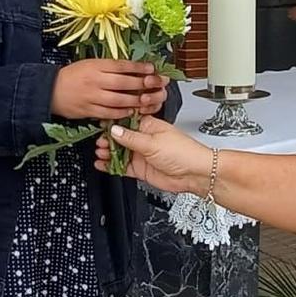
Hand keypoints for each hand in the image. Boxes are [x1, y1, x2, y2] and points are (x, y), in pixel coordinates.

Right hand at [51, 59, 167, 121]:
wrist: (49, 90)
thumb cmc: (71, 76)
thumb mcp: (89, 64)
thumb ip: (108, 67)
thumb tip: (131, 68)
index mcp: (96, 66)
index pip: (122, 65)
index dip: (139, 67)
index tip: (152, 68)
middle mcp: (95, 81)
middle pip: (125, 83)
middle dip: (144, 84)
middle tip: (157, 84)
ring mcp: (92, 97)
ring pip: (120, 100)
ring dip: (136, 100)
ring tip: (148, 99)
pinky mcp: (89, 110)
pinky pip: (110, 113)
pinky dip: (122, 113)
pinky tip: (132, 111)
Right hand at [97, 116, 213, 195]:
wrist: (195, 174)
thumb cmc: (183, 152)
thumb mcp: (153, 142)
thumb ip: (131, 138)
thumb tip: (114, 129)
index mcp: (149, 126)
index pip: (126, 122)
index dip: (113, 124)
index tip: (100, 126)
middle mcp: (144, 139)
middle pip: (120, 138)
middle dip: (108, 140)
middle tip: (99, 143)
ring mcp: (142, 154)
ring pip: (120, 152)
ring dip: (109, 153)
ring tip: (100, 153)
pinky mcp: (141, 168)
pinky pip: (123, 166)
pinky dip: (112, 166)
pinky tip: (103, 164)